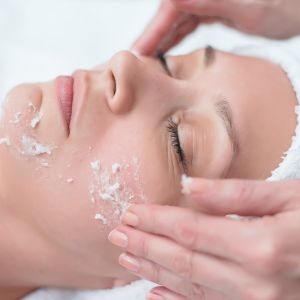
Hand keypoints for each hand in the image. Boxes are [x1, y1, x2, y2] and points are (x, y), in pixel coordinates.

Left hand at [108, 178, 299, 298]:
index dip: (157, 220)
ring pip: (189, 285)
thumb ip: (235, 194)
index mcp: (261, 246)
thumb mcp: (286, 196)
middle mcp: (254, 282)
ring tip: (127, 259)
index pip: (190, 230)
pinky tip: (155, 294)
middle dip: (145, 246)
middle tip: (117, 235)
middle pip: (182, 259)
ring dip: (154, 270)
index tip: (132, 212)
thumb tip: (190, 188)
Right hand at [133, 0, 299, 55]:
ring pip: (176, 20)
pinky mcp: (213, 9)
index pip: (171, 6)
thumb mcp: (249, 8)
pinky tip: (167, 48)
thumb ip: (211, 1)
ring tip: (147, 58)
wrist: (299, 9)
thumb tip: (175, 0)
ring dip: (161, 38)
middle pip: (169, 14)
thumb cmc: (285, 7)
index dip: (152, 29)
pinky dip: (175, 36)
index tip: (139, 50)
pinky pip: (187, 24)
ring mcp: (208, 1)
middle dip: (151, 37)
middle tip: (135, 59)